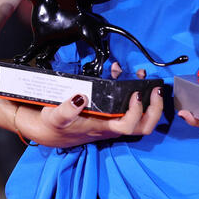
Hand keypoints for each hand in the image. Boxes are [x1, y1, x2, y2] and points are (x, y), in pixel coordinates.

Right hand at [13, 67, 163, 148]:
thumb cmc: (50, 125)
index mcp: (103, 128)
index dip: (138, 111)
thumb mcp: (53, 117)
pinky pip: (123, 102)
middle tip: (156, 89)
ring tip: (142, 74)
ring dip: (146, 97)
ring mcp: (110, 119)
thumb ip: (65, 110)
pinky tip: (118, 70)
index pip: (130, 126)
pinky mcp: (106, 111)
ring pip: (138, 115)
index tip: (136, 93)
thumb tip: (80, 98)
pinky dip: (126, 85)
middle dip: (155, 109)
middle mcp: (111, 125)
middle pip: (143, 126)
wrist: (42, 127)